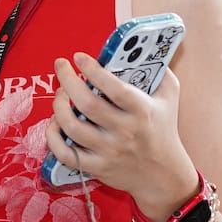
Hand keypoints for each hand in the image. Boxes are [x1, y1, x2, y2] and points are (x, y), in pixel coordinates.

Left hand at [44, 52, 194, 211]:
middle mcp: (124, 131)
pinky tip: (54, 123)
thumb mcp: (169, 96)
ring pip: (71, 126)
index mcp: (142, 111)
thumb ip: (157, 70)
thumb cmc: (163, 128)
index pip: (114, 88)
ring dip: (58, 106)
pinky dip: (52, 136)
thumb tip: (137, 47)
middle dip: (67, 81)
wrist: (164, 175)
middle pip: (86, 104)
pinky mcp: (97, 166)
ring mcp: (109, 151)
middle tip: (61, 67)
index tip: (78, 57)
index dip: (93, 69)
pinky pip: (65, 153)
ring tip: (60, 94)